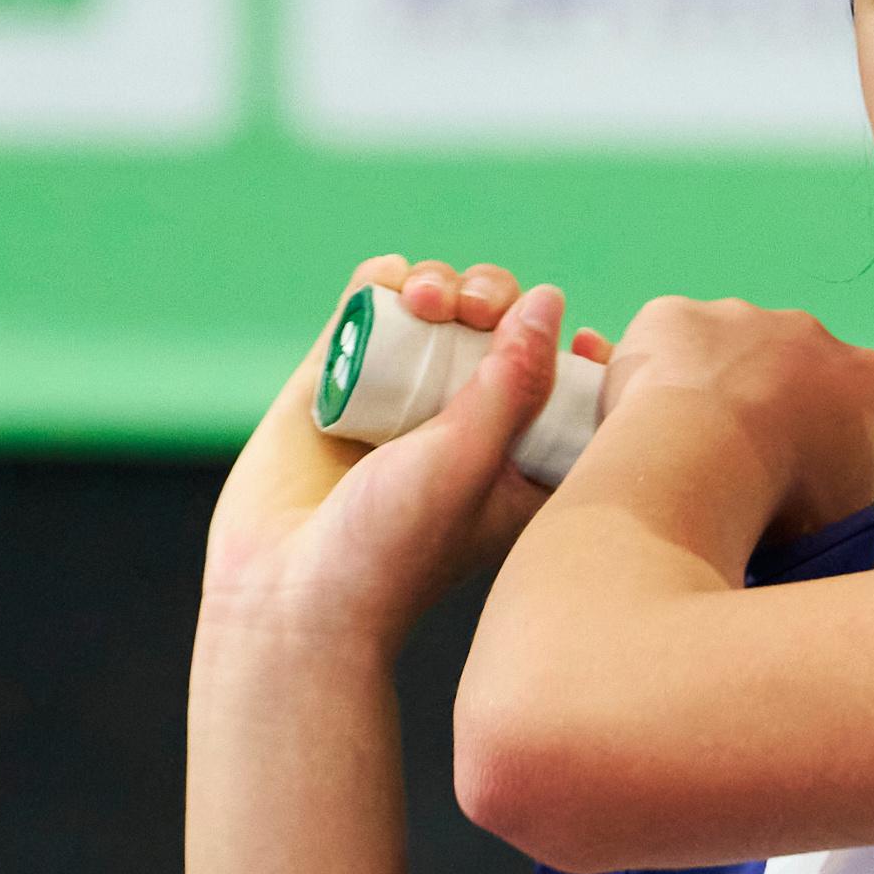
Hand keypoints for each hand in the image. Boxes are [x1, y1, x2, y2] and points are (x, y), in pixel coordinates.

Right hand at [202, 256, 614, 646]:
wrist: (286, 593)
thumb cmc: (394, 547)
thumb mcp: (472, 460)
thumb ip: (514, 381)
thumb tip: (550, 302)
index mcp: (521, 459)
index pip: (567, 382)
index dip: (578, 349)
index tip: (587, 340)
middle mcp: (464, 424)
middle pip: (500, 329)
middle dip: (496, 299)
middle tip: (479, 310)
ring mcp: (400, 399)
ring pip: (439, 313)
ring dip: (444, 285)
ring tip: (428, 302)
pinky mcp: (336, 381)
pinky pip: (368, 311)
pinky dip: (384, 281)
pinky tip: (391, 280)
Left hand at [595, 296, 873, 539]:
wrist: (697, 469)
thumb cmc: (780, 504)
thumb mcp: (851, 515)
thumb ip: (856, 485)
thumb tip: (838, 487)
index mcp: (873, 380)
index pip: (870, 412)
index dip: (840, 450)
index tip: (811, 483)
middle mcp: (815, 333)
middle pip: (800, 370)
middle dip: (780, 407)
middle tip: (747, 465)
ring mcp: (742, 316)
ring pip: (733, 350)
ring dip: (721, 385)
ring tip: (694, 446)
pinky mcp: (675, 314)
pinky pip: (667, 342)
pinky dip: (660, 375)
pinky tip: (650, 419)